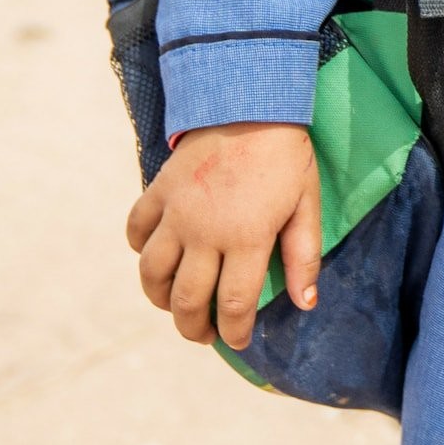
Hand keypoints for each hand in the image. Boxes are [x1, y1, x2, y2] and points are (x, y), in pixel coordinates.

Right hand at [124, 122, 320, 348]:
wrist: (249, 102)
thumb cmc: (286, 156)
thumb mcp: (306, 204)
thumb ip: (304, 256)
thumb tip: (305, 303)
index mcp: (247, 238)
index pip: (233, 304)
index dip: (233, 332)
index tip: (237, 341)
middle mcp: (205, 232)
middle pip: (186, 299)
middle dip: (193, 327)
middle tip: (203, 333)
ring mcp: (176, 213)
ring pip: (152, 274)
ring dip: (161, 298)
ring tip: (176, 304)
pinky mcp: (158, 192)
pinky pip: (136, 232)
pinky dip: (142, 250)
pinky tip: (158, 256)